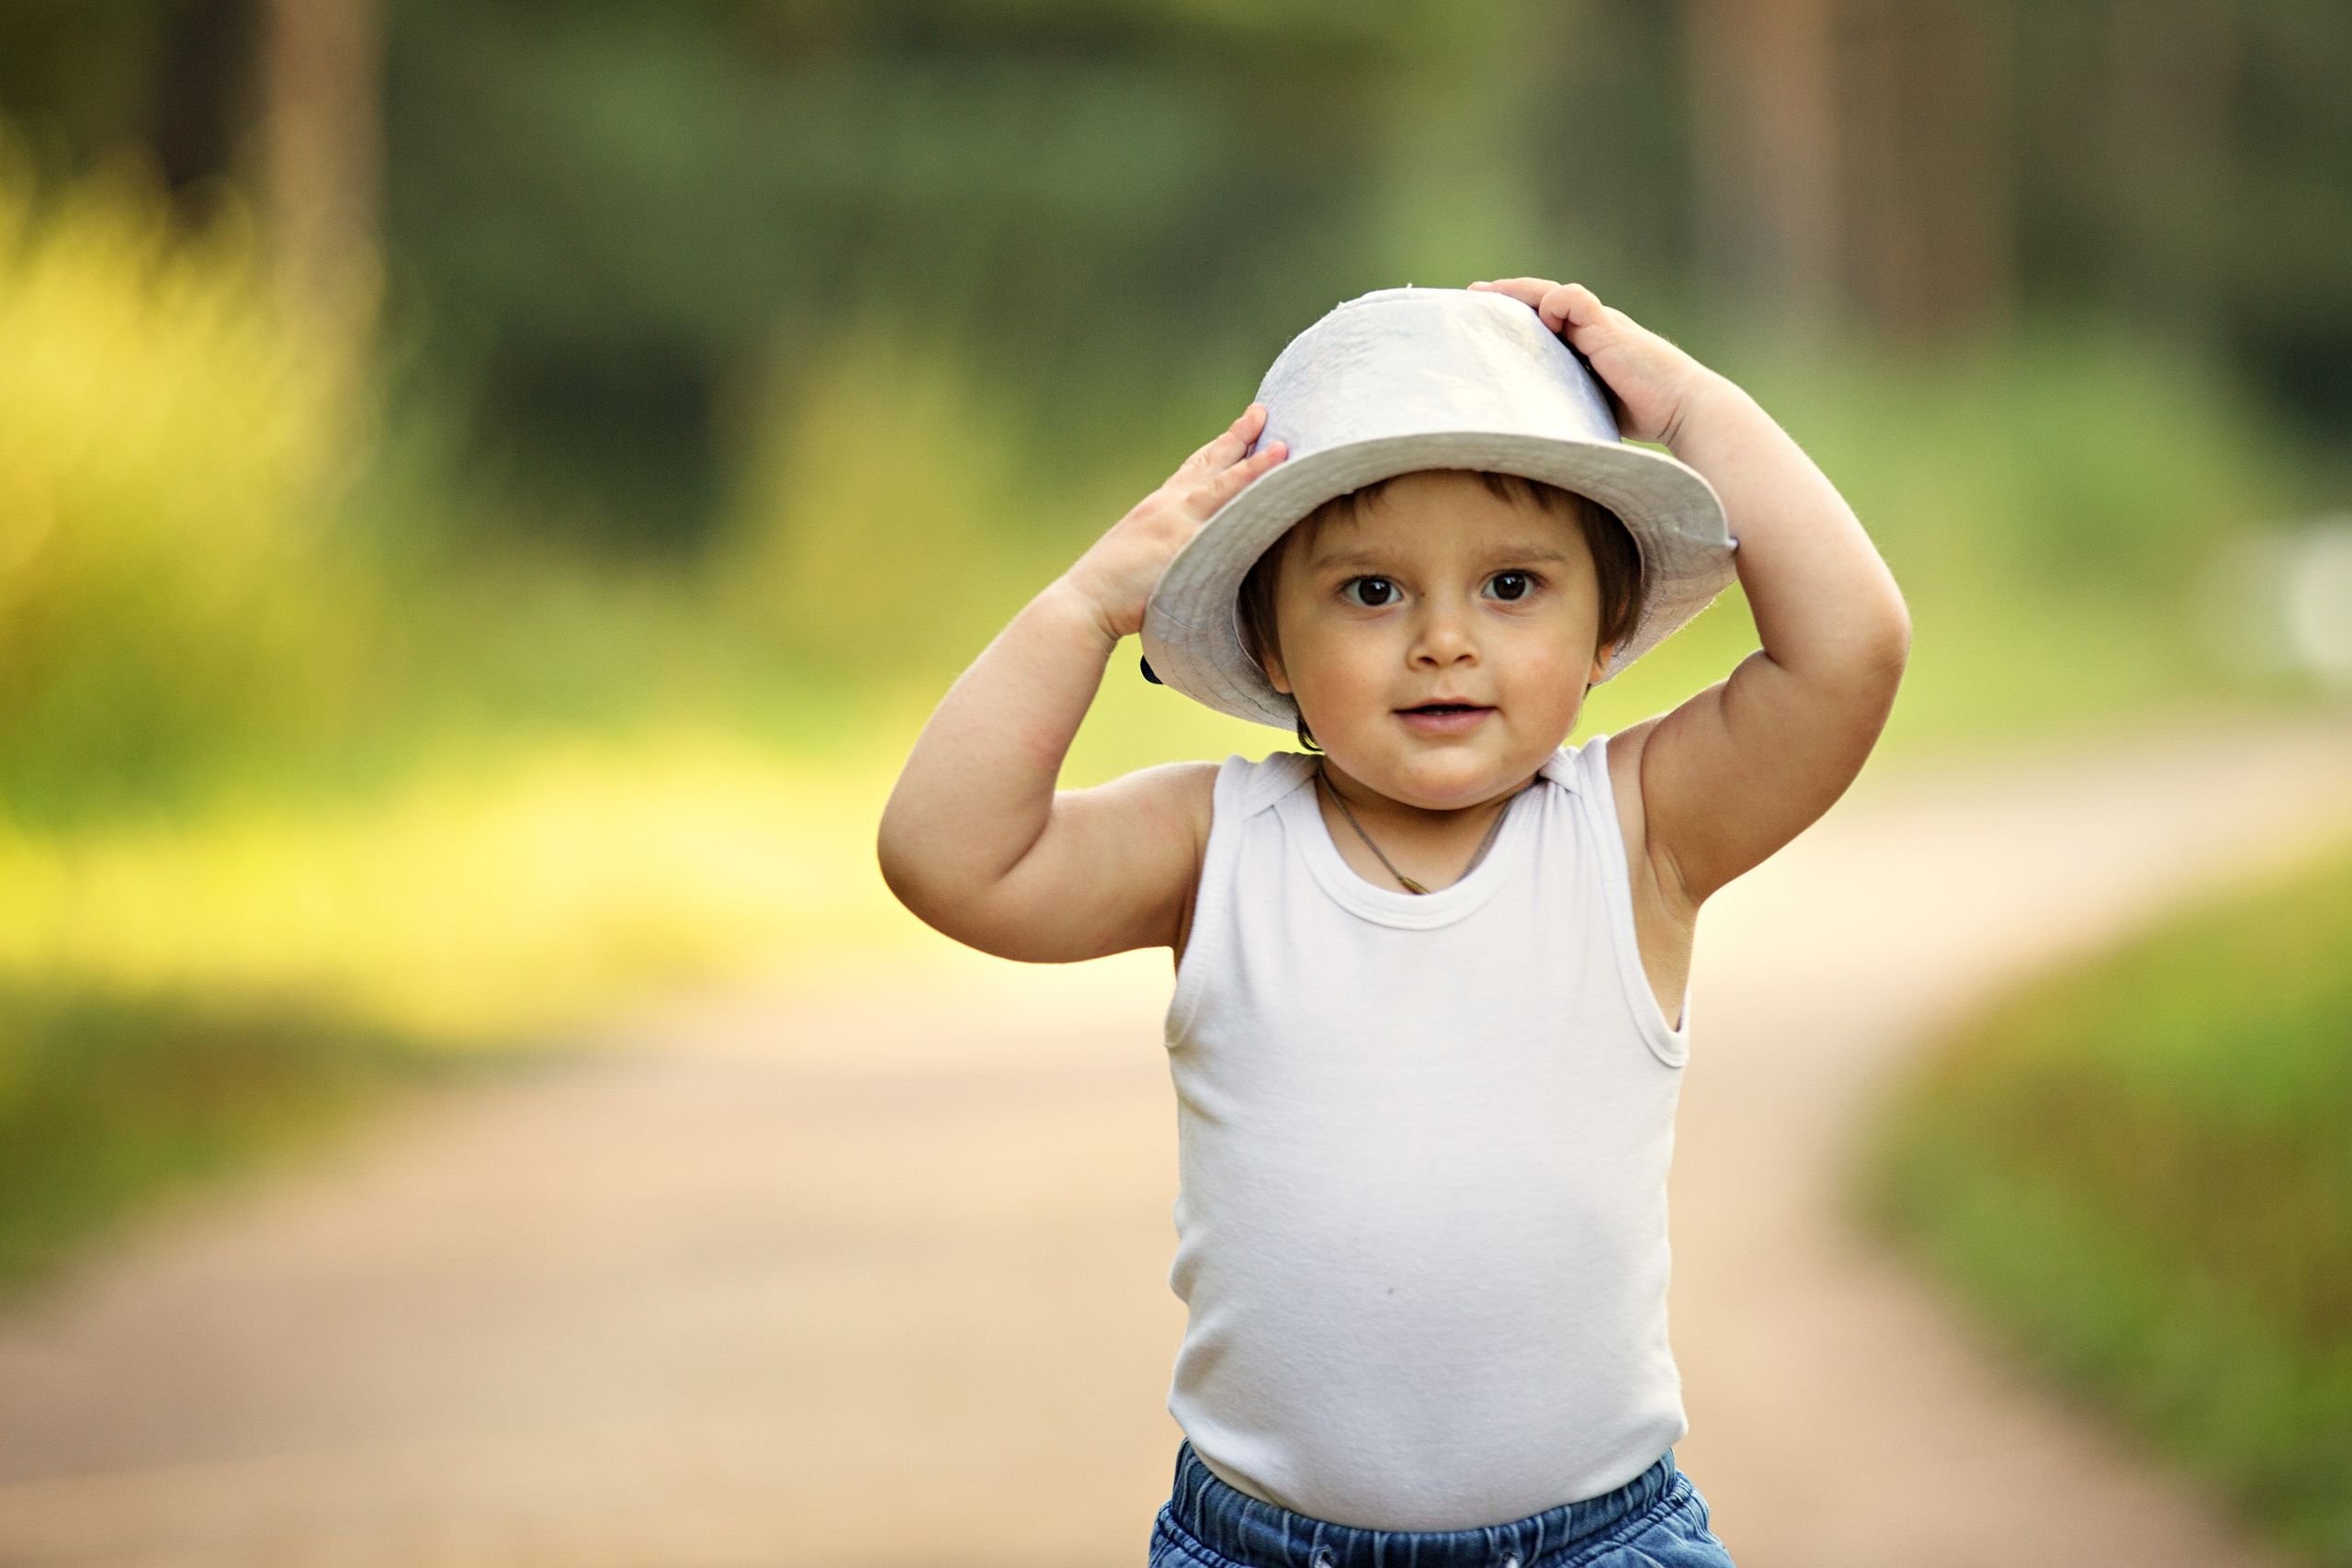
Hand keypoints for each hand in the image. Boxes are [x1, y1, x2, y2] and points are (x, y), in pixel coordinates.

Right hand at [1059, 404, 1286, 640]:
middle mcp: (1167, 506)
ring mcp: (1175, 524)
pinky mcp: (1181, 545)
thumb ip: (1167, 543)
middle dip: (1237, 437)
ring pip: (1221, 486)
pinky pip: (1222, 520)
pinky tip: (1270, 494)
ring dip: (1252, 466)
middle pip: (1209, 464)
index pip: (1193, 469)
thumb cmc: (1112, 590)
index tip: (1240, 427)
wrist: (1085, 603)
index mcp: (1158, 507)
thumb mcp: (1142, 554)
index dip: (1218, 447)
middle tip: (1261, 412)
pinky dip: (1245, 502)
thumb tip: (1189, 551)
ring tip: (1282, 449)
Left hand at [1469, 279, 1714, 446]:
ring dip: (1517, 292)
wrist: (1685, 408)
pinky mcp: (1608, 327)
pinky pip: (1574, 300)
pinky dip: (1552, 303)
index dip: (1516, 315)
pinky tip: (1541, 317)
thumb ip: (1568, 401)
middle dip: (1506, 297)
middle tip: (1471, 295)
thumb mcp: (1594, 405)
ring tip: (1484, 294)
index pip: (1545, 320)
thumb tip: (1533, 425)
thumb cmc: (1646, 415)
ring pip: (1551, 294)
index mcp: (1589, 344)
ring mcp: (1600, 325)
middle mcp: (1592, 328)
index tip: (1484, 318)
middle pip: (1541, 300)